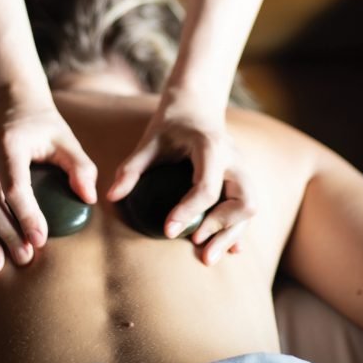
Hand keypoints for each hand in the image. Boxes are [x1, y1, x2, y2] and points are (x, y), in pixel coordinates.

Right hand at [0, 95, 97, 274]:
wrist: (8, 101)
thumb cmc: (42, 122)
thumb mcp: (65, 137)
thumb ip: (79, 165)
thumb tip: (88, 198)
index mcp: (7, 144)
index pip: (14, 185)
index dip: (26, 215)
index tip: (40, 239)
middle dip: (6, 234)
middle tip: (25, 259)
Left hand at [106, 87, 255, 264]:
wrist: (196, 105)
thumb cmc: (171, 123)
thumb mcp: (149, 141)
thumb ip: (132, 168)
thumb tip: (111, 196)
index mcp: (211, 147)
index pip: (206, 187)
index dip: (188, 212)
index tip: (168, 231)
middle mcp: (234, 159)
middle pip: (244, 201)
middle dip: (222, 228)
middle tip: (196, 245)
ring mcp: (242, 168)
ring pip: (250, 208)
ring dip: (231, 234)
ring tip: (206, 256)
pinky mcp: (242, 178)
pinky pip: (248, 207)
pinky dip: (238, 229)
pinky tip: (227, 250)